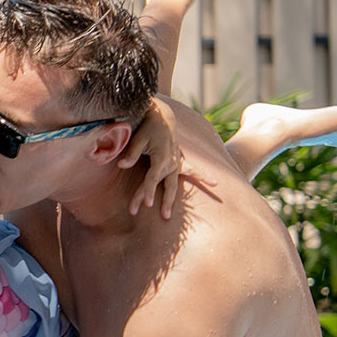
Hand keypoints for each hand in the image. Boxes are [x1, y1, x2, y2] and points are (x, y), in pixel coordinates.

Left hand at [117, 98, 213, 218]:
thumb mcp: (138, 139)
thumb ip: (131, 154)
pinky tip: (215, 184)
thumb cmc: (148, 129)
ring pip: (174, 185)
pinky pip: (193, 171)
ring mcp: (177, 163)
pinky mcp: (180, 161)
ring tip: (167, 216)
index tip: (147, 204)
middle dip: (159, 202)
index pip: (153, 179)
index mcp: (161, 158)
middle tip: (160, 218)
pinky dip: (203, 177)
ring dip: (170, 200)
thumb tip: (122, 165)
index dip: (149, 191)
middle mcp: (171, 163)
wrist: (162, 118)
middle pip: (164, 186)